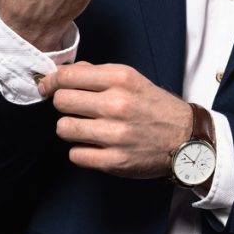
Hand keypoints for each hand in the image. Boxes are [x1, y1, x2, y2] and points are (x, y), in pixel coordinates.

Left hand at [38, 62, 192, 178]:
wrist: (186, 137)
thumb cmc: (154, 106)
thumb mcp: (131, 79)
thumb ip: (97, 73)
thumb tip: (63, 73)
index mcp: (120, 79)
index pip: (67, 77)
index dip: (51, 82)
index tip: (48, 87)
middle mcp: (117, 104)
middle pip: (61, 101)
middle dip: (62, 104)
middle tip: (74, 108)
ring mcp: (115, 134)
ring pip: (64, 128)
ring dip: (70, 129)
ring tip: (85, 128)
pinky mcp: (115, 160)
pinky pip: (76, 155)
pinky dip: (81, 151)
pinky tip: (95, 145)